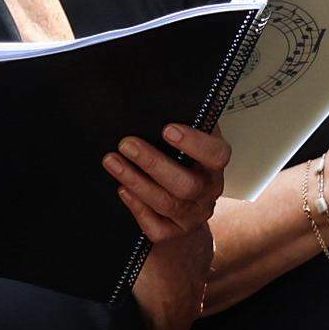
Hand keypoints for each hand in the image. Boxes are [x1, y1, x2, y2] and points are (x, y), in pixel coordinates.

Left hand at [106, 122, 227, 245]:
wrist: (185, 207)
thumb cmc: (181, 163)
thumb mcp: (186, 141)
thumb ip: (180, 122)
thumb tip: (157, 97)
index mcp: (213, 165)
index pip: (216, 155)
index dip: (195, 143)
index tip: (167, 129)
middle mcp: (208, 192)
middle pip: (187, 184)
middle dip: (153, 163)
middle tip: (126, 144)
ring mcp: (193, 215)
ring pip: (168, 204)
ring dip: (136, 181)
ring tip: (112, 161)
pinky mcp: (175, 232)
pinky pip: (157, 228)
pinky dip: (137, 208)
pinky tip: (123, 190)